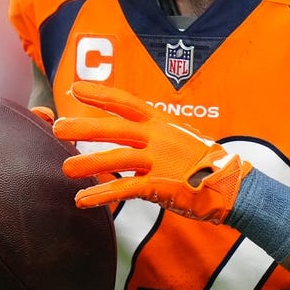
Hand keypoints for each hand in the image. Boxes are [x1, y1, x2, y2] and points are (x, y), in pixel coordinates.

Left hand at [52, 81, 251, 222]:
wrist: (231, 184)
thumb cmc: (204, 160)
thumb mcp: (180, 136)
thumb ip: (154, 133)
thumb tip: (132, 130)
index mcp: (161, 122)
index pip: (126, 103)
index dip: (101, 94)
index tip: (76, 89)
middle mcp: (158, 138)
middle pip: (115, 129)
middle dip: (84, 128)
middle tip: (58, 128)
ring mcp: (159, 161)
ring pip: (116, 158)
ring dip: (88, 163)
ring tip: (65, 168)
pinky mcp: (159, 186)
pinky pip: (125, 189)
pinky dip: (102, 194)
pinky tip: (83, 200)